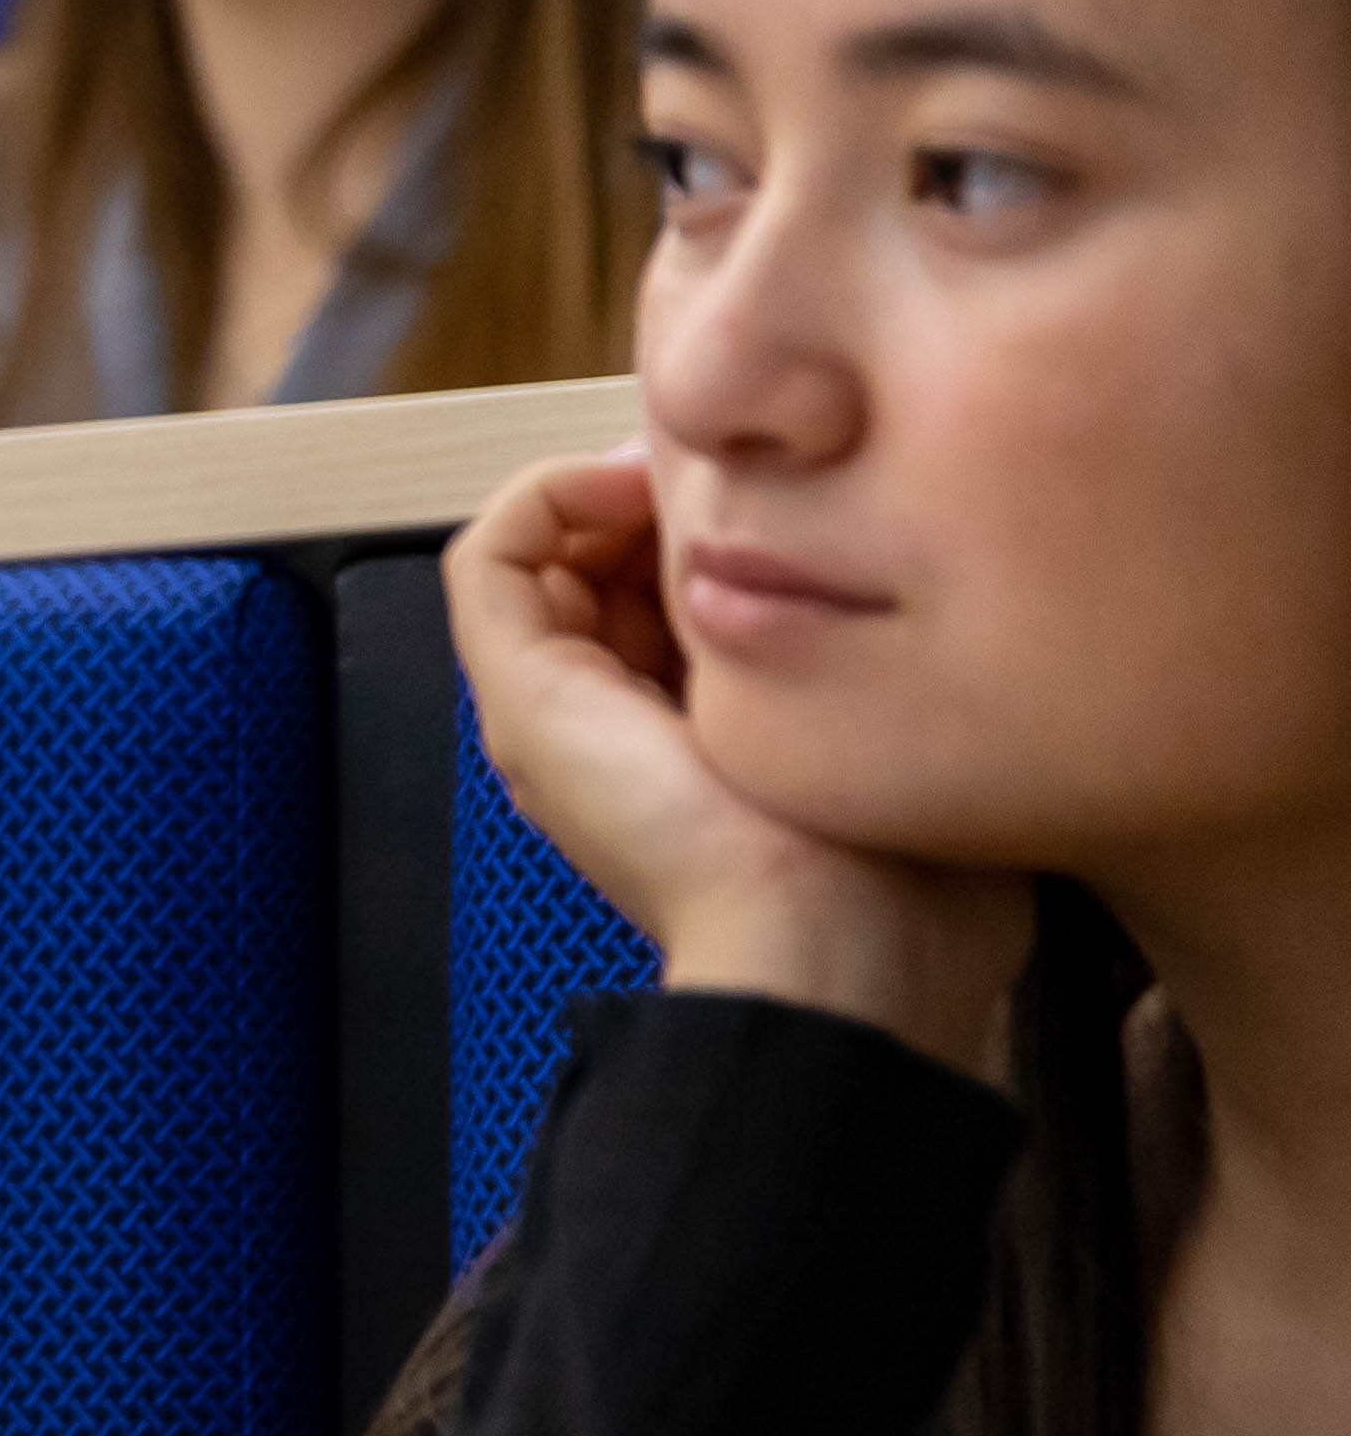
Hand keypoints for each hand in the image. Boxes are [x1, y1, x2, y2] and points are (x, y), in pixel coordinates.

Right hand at [451, 449, 1027, 1083]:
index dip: (729, 534)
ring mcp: (553, 713)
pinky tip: (637, 484)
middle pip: (609, 569)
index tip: (807, 505)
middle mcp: (609, 732)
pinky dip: (551, 495)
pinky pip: (490, 555)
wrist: (834, 957)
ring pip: (550, 556)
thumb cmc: (901, 895)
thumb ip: (914, 696)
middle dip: (673, 502)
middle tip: (751, 480)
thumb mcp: (924, 764)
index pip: (678, 605)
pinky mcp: (519, 693)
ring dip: (613, 489)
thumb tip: (944, 619)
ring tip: (697, 478)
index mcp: (692, 755)